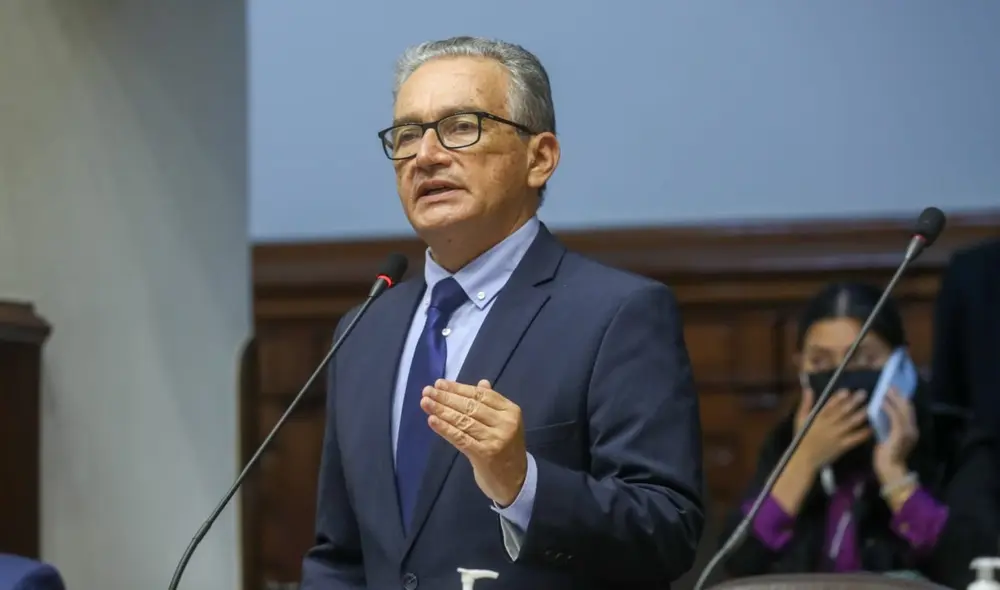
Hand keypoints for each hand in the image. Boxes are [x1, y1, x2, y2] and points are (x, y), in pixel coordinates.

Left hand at [420, 378, 526, 506]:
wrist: (516, 481)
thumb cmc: (506, 448)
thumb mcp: (505, 423)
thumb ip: (493, 404)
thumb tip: (481, 383)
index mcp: (511, 410)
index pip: (481, 395)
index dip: (458, 388)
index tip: (439, 383)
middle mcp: (505, 423)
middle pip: (470, 406)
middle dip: (446, 397)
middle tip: (427, 391)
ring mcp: (495, 439)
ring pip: (463, 421)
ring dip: (441, 410)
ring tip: (425, 403)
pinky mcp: (484, 454)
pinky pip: (460, 438)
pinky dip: (444, 428)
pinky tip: (432, 420)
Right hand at [794, 387, 872, 470]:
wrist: (804, 459)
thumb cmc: (801, 438)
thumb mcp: (800, 419)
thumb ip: (805, 403)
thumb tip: (808, 389)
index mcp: (817, 418)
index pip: (829, 405)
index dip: (838, 398)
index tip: (847, 391)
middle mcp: (828, 425)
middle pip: (842, 411)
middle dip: (853, 402)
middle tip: (863, 394)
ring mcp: (835, 436)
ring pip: (850, 423)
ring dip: (860, 415)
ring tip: (869, 408)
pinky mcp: (841, 446)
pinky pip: (854, 438)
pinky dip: (863, 433)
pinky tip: (871, 428)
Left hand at [874, 389, 918, 485]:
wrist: (889, 470)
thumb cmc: (886, 456)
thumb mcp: (889, 438)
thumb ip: (889, 427)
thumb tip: (882, 413)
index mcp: (911, 431)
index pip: (908, 411)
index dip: (902, 400)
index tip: (895, 390)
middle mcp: (913, 430)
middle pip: (908, 408)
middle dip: (899, 396)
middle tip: (891, 386)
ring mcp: (908, 432)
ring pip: (903, 410)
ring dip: (894, 399)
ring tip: (887, 390)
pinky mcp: (900, 434)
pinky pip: (895, 417)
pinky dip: (889, 408)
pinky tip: (882, 402)